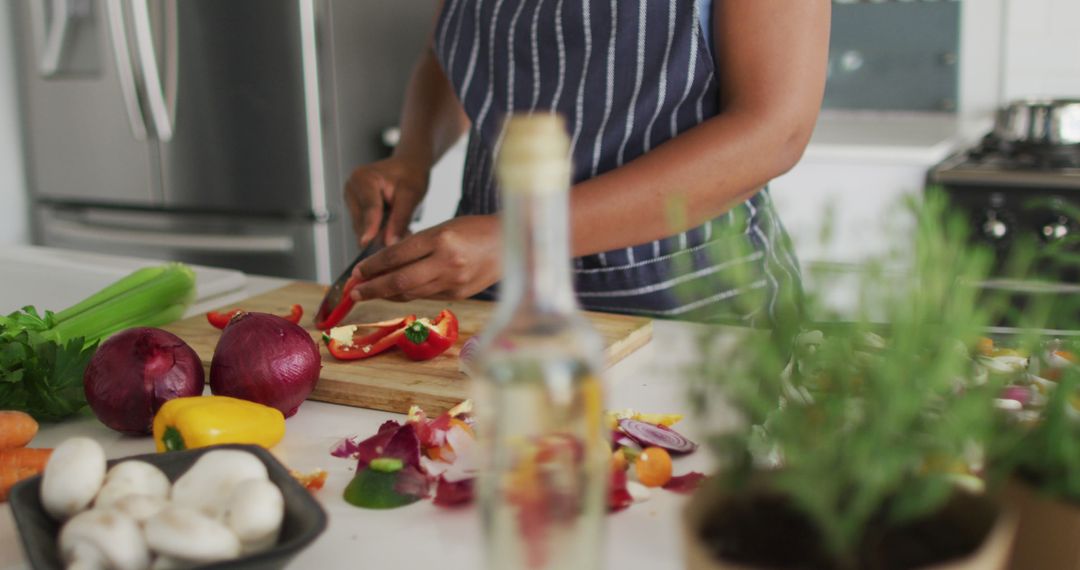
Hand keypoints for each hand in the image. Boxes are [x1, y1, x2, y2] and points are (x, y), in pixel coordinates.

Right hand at [344, 157, 428, 247]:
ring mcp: (352, 200)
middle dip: (380, 234)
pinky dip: (379, 232)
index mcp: (363, 178)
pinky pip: (365, 228)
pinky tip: (393, 228)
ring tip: (403, 230)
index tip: (368, 244)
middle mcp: (352, 189)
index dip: (370, 227)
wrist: (408, 167)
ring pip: (362, 228)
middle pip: (362, 221)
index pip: (368, 208)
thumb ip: (400, 218)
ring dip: (380, 234)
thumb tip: (389, 241)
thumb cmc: (410, 174)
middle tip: (404, 237)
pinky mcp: (355, 210)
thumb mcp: (411, 194)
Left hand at [350, 215, 500, 301]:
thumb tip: (385, 263)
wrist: (513, 243)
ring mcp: (455, 281)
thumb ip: (417, 245)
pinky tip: (398, 293)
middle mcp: (447, 261)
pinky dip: (409, 294)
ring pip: (411, 292)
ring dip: (387, 294)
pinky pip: (427, 296)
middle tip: (354, 292)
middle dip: (373, 288)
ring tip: (371, 293)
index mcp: (441, 238)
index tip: (357, 272)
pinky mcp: (460, 294)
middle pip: (399, 281)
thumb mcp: (445, 227)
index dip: (372, 266)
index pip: (396, 255)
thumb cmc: (477, 230)